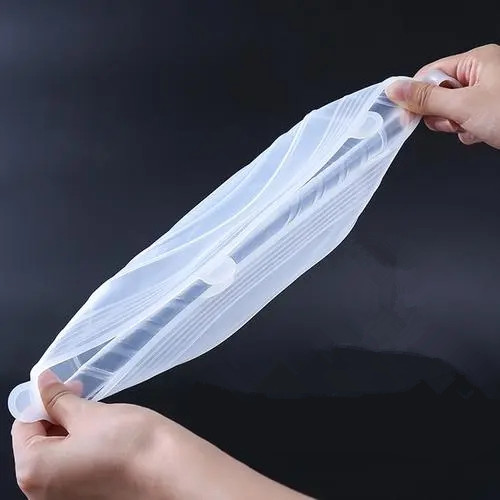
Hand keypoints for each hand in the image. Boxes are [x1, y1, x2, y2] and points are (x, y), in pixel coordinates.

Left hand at [12, 371, 309, 498]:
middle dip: (60, 416)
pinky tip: (110, 438)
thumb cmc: (129, 441)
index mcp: (33, 471)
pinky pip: (76, 470)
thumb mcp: (90, 412)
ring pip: (60, 456)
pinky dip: (86, 450)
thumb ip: (58, 399)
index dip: (46, 400)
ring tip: (102, 417)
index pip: (24, 425)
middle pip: (40, 444)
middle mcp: (41, 495)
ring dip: (74, 432)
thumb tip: (42, 382)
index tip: (70, 387)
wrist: (172, 472)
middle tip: (87, 398)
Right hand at [386, 43, 499, 148]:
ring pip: (452, 111)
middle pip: (439, 94)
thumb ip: (426, 98)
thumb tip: (395, 89)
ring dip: (456, 124)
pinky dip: (468, 130)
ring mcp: (489, 93)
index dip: (416, 95)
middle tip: (455, 120)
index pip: (430, 74)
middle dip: (442, 113)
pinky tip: (482, 133)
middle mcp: (483, 73)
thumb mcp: (463, 106)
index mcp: (477, 61)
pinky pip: (466, 120)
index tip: (407, 115)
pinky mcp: (492, 111)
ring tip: (473, 127)